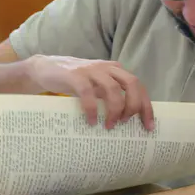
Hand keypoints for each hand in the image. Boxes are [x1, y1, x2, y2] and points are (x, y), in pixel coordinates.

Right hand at [28, 55, 154, 129]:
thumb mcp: (97, 86)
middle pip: (132, 83)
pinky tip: (91, 121)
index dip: (146, 106)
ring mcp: (91, 70)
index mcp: (116, 70)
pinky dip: (92, 109)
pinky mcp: (75, 76)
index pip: (138, 86)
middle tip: (126, 123)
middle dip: (133, 106)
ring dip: (114, 109)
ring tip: (109, 125)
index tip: (149, 126)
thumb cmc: (75, 82)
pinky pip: (88, 93)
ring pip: (113, 88)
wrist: (45, 68)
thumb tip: (127, 121)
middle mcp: (107, 68)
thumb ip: (111, 96)